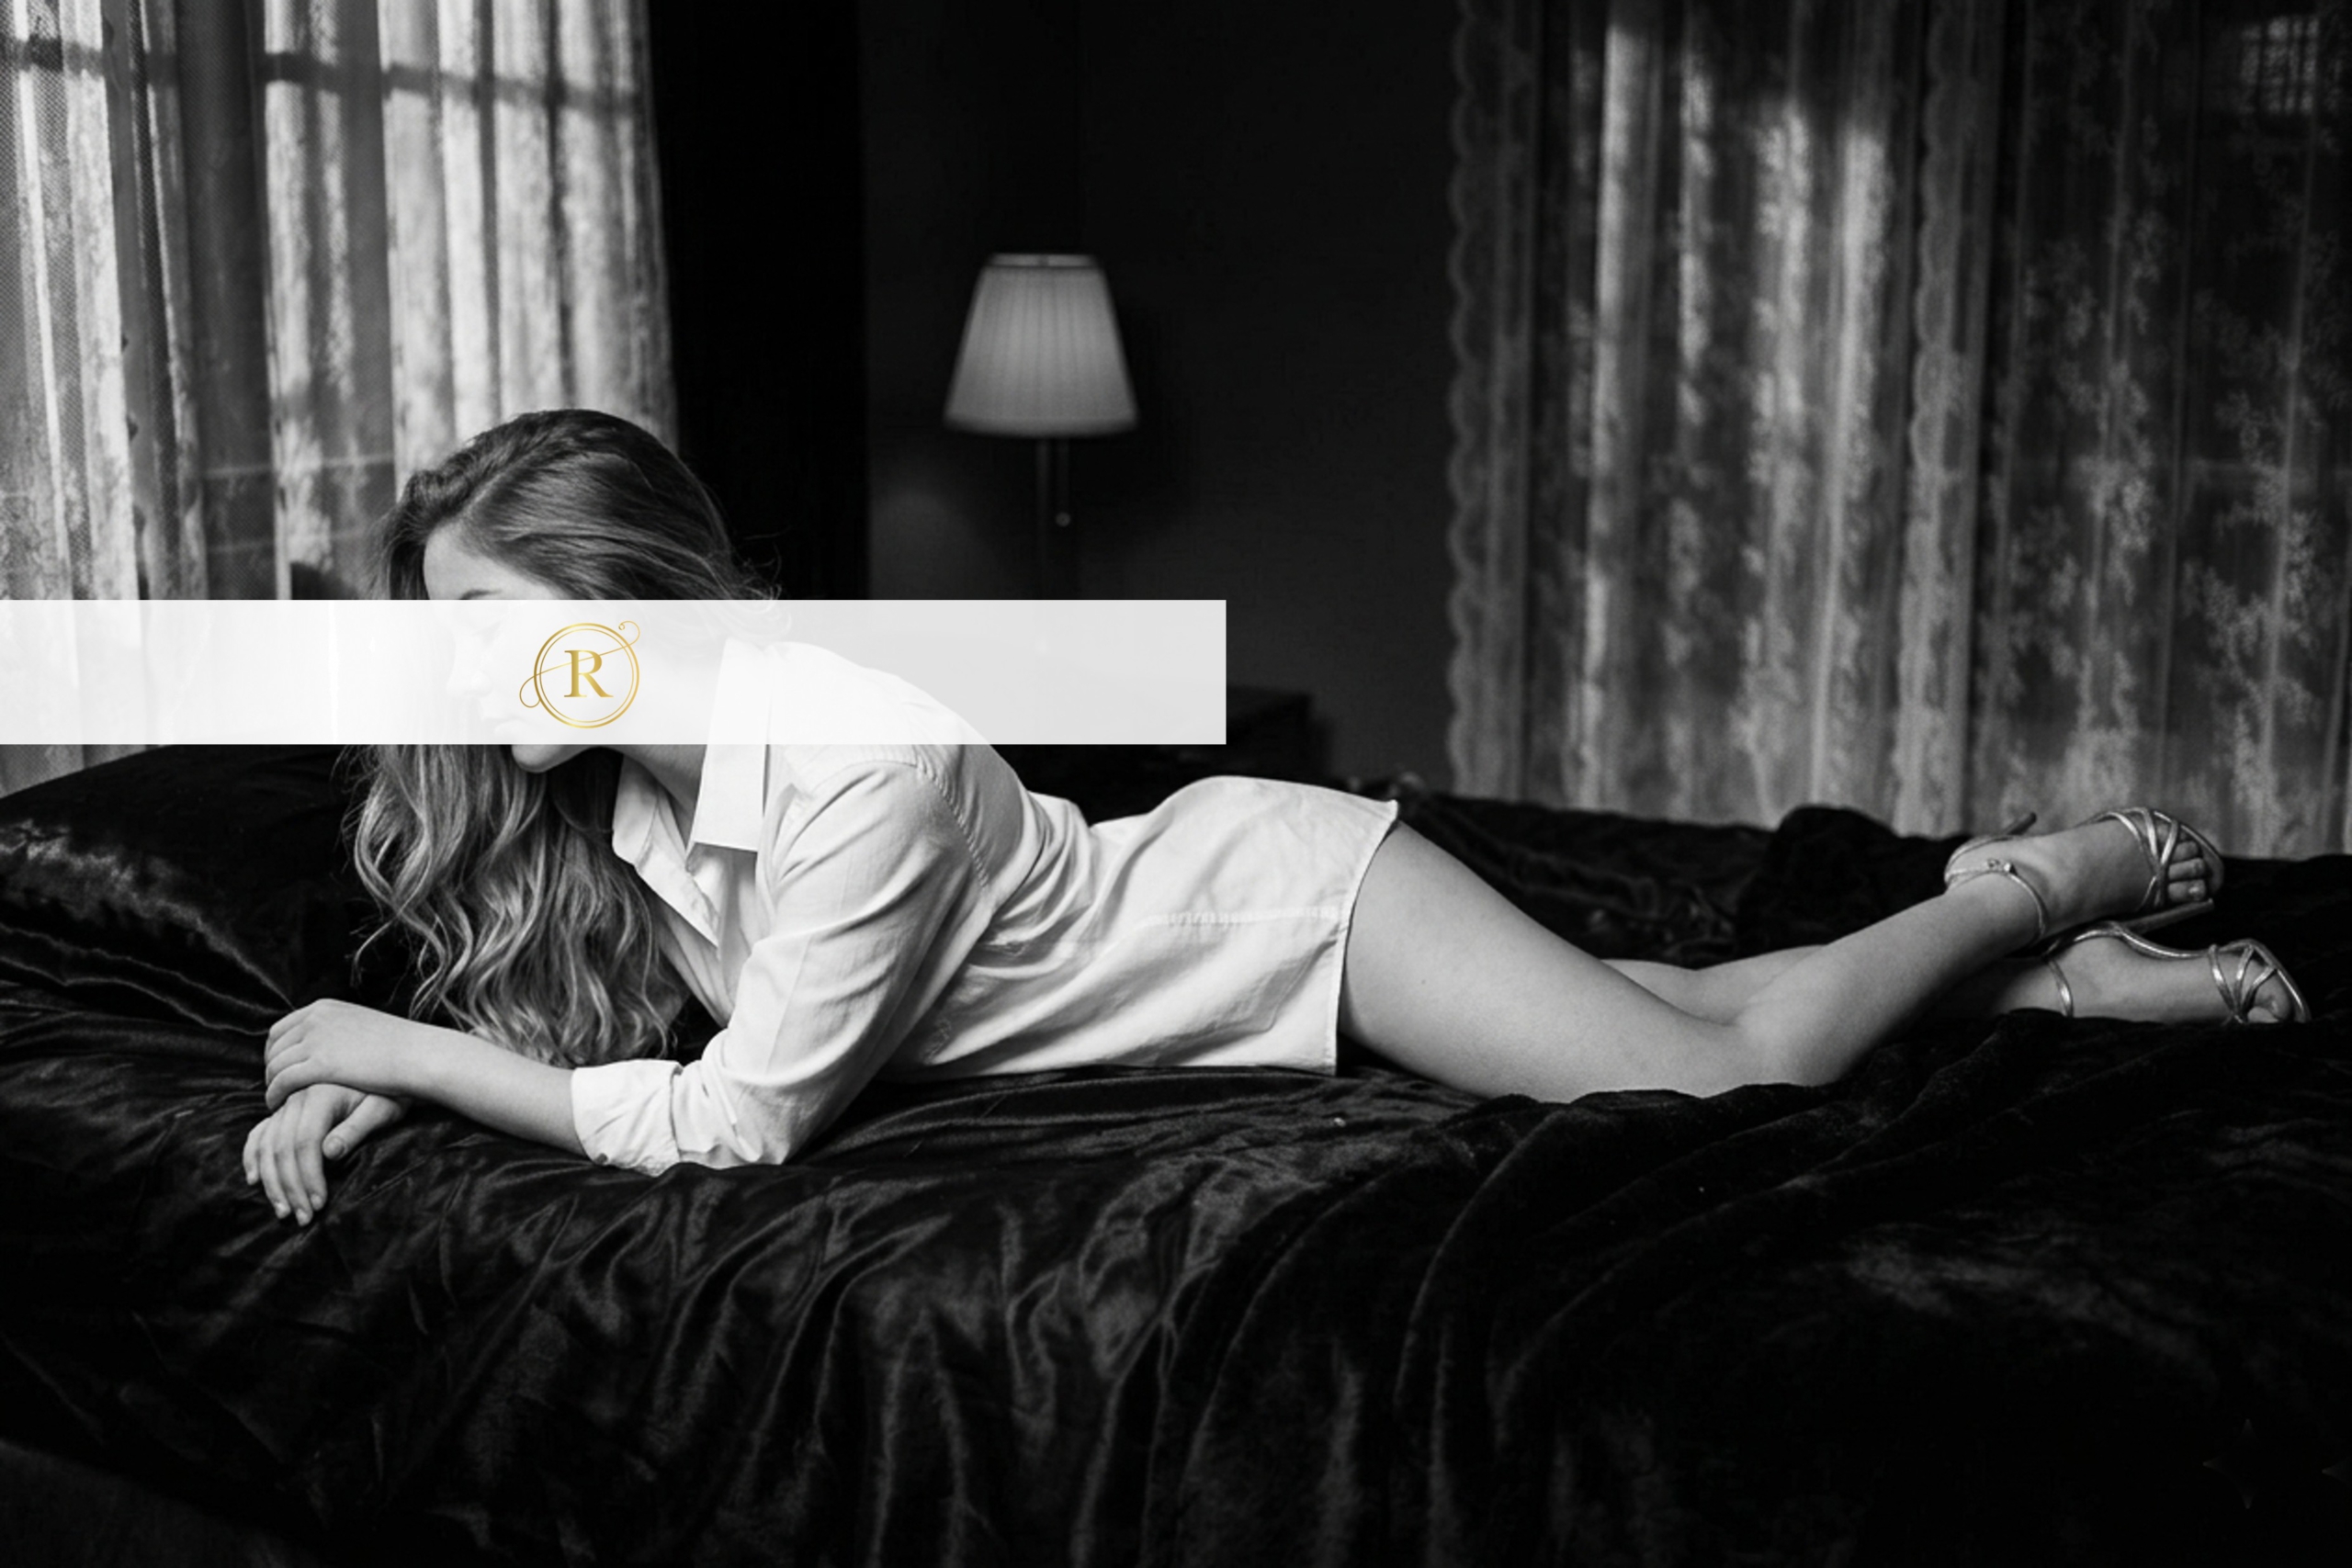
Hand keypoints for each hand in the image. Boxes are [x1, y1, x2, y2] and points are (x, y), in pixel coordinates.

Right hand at [241, 1083, 407, 1224]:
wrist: (386, 1069)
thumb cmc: (389, 1092)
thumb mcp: (383, 1108)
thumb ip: (356, 1128)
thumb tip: (329, 1153)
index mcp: (319, 1094)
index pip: (305, 1142)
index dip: (309, 1176)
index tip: (319, 1204)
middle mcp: (296, 1096)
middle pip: (282, 1148)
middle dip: (290, 1187)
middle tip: (303, 1218)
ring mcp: (287, 1103)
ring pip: (267, 1145)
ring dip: (272, 1181)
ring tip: (284, 1211)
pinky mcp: (284, 1109)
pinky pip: (259, 1134)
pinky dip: (253, 1157)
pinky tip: (254, 1180)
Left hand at [263, 999, 457, 1110]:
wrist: (418, 1055)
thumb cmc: (401, 1047)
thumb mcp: (363, 1025)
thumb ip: (339, 1030)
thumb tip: (330, 1043)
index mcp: (324, 1008)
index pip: (281, 1029)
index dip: (276, 1052)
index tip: (281, 1070)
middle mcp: (316, 1019)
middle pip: (274, 1046)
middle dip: (272, 1068)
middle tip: (278, 1088)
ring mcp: (316, 1040)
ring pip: (275, 1065)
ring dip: (271, 1084)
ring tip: (276, 1100)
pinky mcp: (320, 1064)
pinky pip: (283, 1080)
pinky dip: (275, 1094)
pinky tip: (278, 1105)